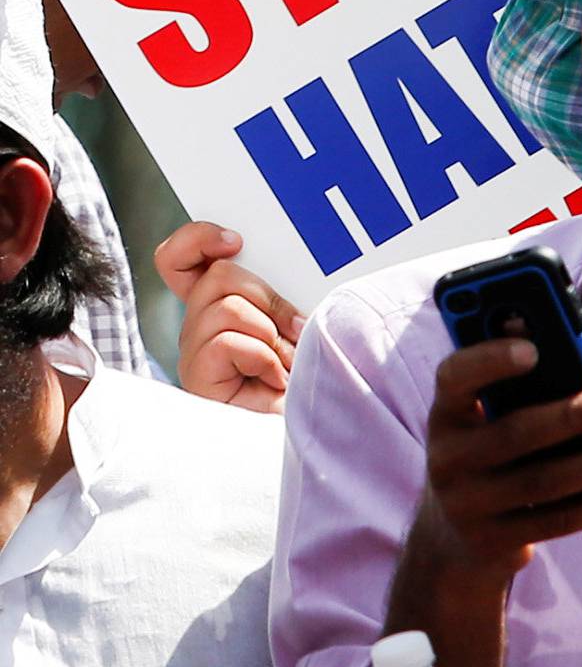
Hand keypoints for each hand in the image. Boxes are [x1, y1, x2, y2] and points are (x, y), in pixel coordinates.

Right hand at [156, 222, 303, 410]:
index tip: (235, 240)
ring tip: (285, 362)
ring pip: (226, 308)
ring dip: (269, 334)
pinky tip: (275, 380)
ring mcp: (194, 354)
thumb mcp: (300, 322)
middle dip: (267, 297)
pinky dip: (263, 358)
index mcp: (218, 307)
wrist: (319, 427)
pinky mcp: (197, 379)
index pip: (178, 260)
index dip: (195, 239)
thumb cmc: (312, 374)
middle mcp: (198, 328)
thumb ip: (280, 293)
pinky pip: (227, 342)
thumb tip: (279, 266)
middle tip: (294, 330)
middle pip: (216, 275)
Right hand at [418, 339, 581, 580]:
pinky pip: (552, 522)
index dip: (490, 360)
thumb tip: (537, 326)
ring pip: (539, 483)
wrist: (454, 535)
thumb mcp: (487, 414)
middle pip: (512, 433)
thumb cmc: (490, 450)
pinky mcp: (492, 541)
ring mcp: (466, 505)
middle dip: (568, 417)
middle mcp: (447, 457)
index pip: (455, 376)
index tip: (534, 349)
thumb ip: (516, 379)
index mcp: (447, 411)